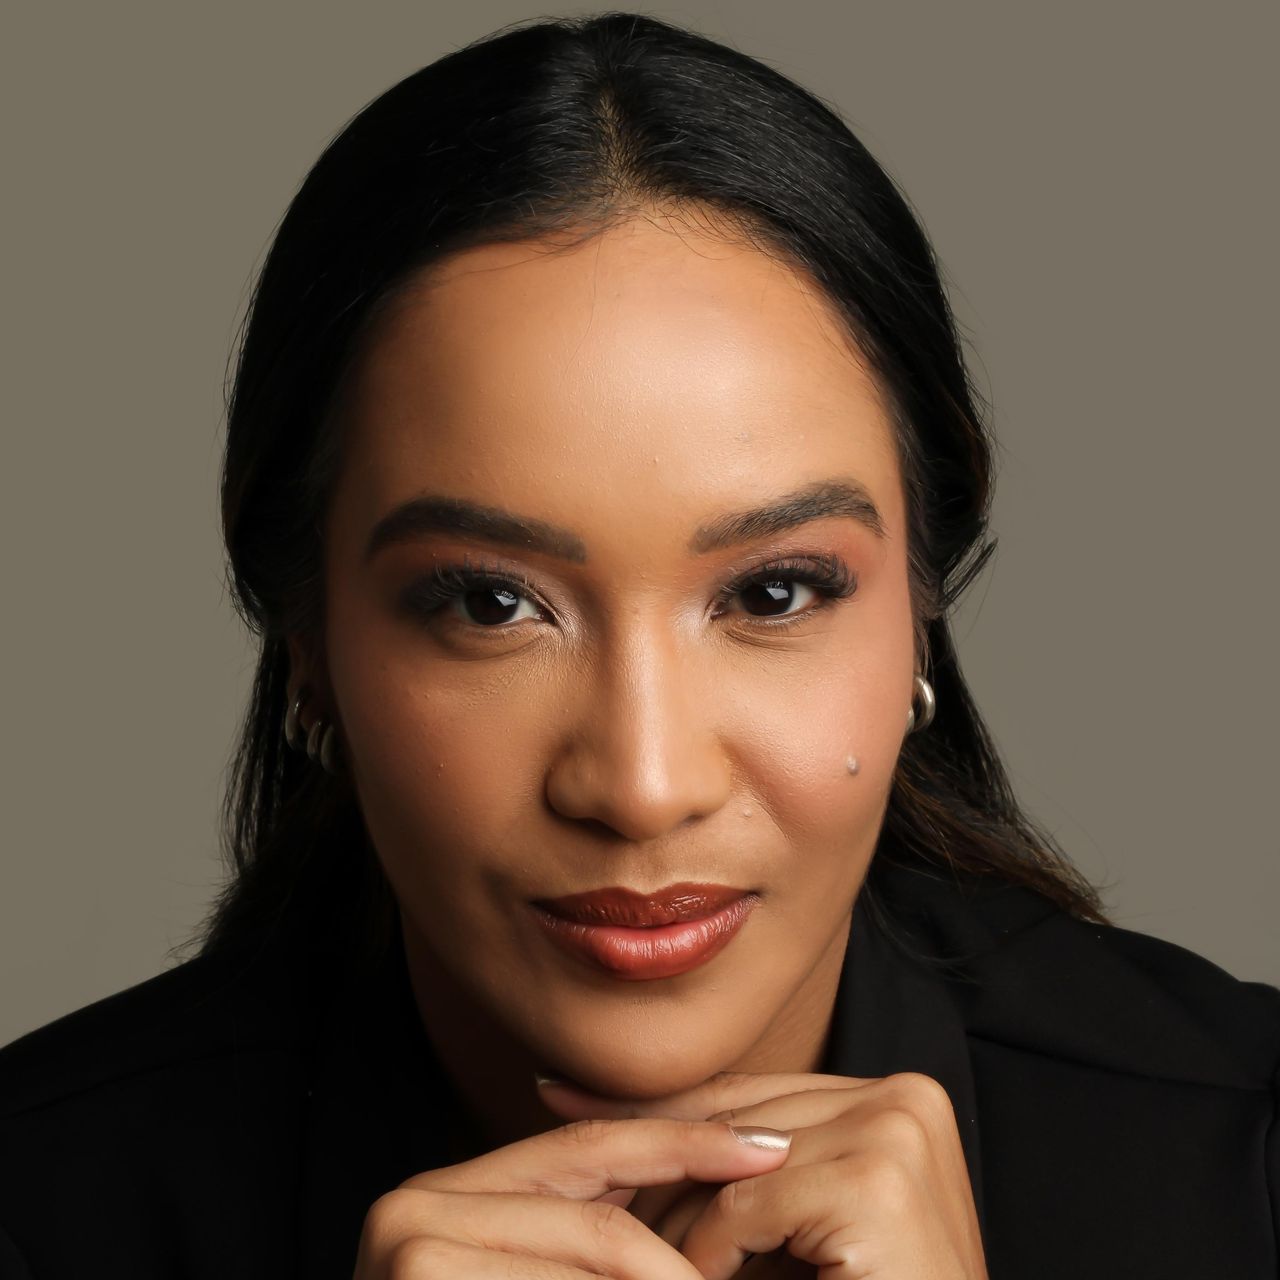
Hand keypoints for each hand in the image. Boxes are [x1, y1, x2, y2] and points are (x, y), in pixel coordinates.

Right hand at [350, 1113, 793, 1277]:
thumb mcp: (529, 1270)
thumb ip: (582, 1236)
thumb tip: (705, 1193)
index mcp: (449, 1188)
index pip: (591, 1146)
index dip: (686, 1143)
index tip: (767, 1148)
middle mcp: (419, 1201)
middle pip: (598, 1223)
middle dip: (681, 1265)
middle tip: (736, 1278)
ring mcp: (412, 1247)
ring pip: (592, 1262)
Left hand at [537, 1070, 988, 1279]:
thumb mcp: (796, 1226)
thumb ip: (743, 1169)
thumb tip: (621, 1121)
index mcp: (897, 1097)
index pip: (752, 1094)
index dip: (662, 1105)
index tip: (567, 1094)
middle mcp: (904, 1094)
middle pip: (736, 1118)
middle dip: (652, 1152)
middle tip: (567, 1145)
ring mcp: (896, 1131)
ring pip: (731, 1164)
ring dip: (678, 1220)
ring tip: (630, 1244)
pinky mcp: (877, 1180)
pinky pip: (746, 1209)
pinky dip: (711, 1259)